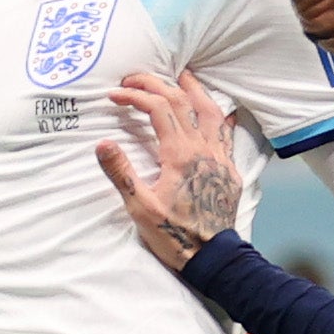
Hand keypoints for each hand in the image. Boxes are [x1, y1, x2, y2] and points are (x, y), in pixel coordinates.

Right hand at [97, 68, 246, 270]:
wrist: (213, 258)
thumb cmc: (175, 236)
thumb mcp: (140, 207)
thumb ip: (121, 172)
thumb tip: (103, 143)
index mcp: (180, 155)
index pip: (158, 109)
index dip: (135, 96)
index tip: (115, 95)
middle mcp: (203, 149)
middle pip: (182, 101)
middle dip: (157, 83)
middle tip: (137, 78)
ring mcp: (220, 158)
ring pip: (211, 111)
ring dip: (194, 89)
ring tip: (181, 76)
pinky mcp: (230, 170)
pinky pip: (227, 133)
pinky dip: (220, 116)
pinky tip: (220, 111)